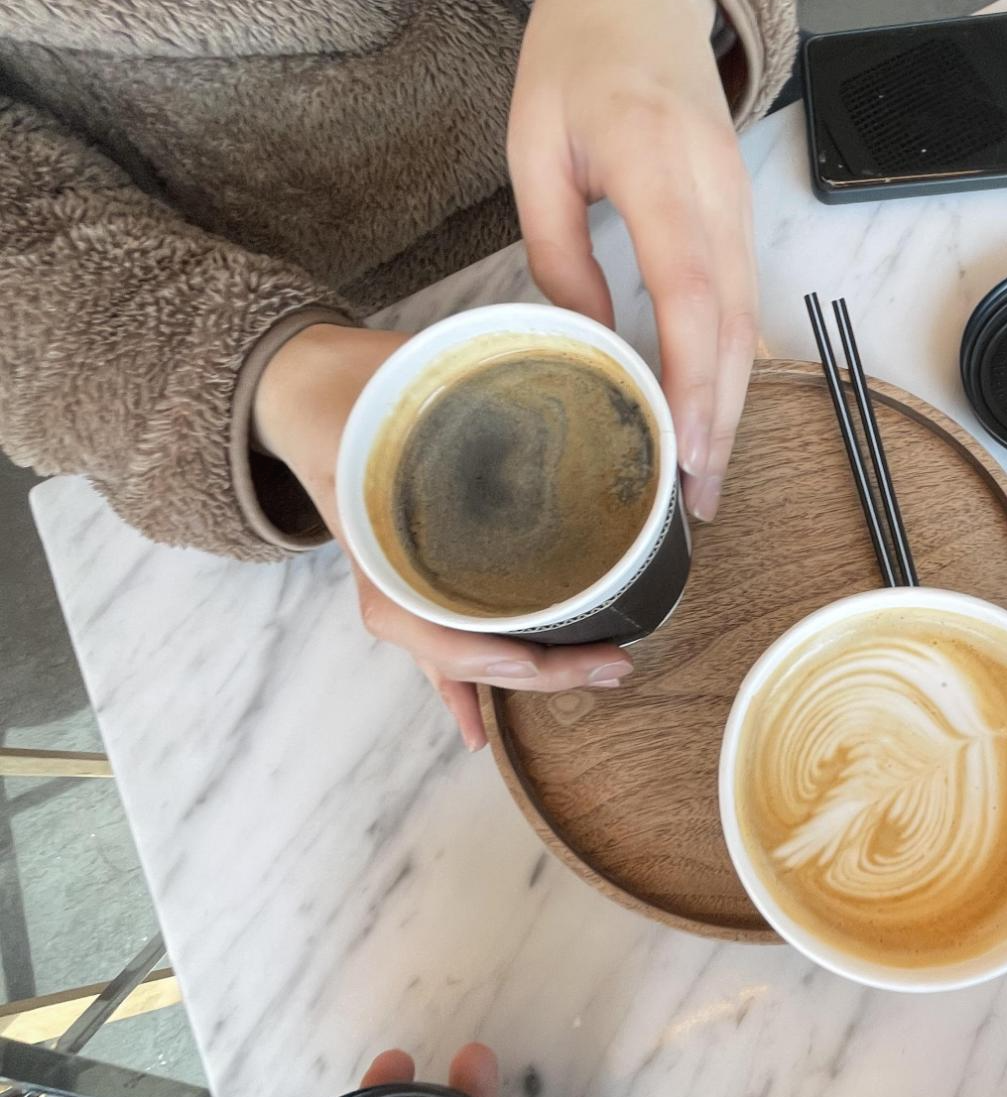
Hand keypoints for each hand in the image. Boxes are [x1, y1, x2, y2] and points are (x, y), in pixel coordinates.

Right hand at [253, 323, 631, 749]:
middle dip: (537, 669)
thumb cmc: (356, 386)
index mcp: (381, 542)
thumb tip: (571, 368)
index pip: (433, 627)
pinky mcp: (413, 576)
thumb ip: (476, 386)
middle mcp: (388, 577)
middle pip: (459, 651)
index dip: (483, 657)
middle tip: (615, 666)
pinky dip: (460, 685)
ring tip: (590, 680)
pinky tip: (477, 728)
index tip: (535, 660)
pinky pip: (439, 642)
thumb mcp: (408, 381)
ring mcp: (399, 581)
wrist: (302, 385)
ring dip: (515, 678)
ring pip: (454, 653)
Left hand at [508, 0, 755, 522]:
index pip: (690, 292)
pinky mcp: (738, 212)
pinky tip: (707, 413)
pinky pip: (742, 302)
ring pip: (747, 322)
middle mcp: (716, 189)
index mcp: (658, 166)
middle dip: (720, 419)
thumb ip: (558, 248)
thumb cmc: (576, 55)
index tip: (679, 448)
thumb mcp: (534, 146)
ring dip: (730, 404)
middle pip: (734, 325)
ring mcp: (738, 200)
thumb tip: (584, 341)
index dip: (690, 378)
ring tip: (702, 480)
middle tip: (695, 502)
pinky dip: (728, 365)